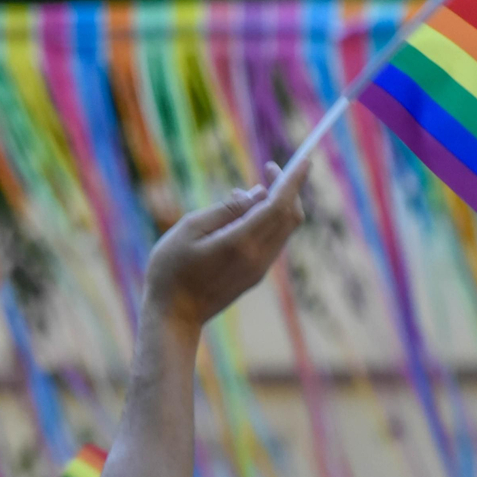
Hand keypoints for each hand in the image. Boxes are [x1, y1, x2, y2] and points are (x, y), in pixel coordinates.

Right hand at [143, 160, 307, 335]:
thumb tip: (256, 193)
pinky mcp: (255, 276)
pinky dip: (269, 220)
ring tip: (249, 191)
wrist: (174, 317)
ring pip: (284, 229)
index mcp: (241, 243)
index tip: (304, 160)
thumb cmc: (171, 270)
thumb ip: (226, 209)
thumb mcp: (190, 229)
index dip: (294, 181)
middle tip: (271, 168)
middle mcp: (258, 257)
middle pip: (289, 216)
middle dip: (289, 188)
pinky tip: (247, 214)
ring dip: (278, 204)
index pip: (279, 205)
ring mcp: (259, 269)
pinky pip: (273, 241)